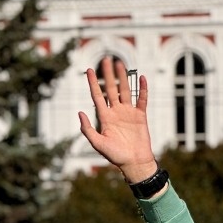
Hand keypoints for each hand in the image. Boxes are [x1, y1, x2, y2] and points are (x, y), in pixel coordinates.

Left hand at [78, 58, 157, 184]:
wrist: (134, 162)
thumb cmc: (115, 156)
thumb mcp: (98, 143)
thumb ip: (88, 129)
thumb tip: (80, 112)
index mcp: (105, 117)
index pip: (98, 96)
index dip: (93, 83)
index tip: (89, 70)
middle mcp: (116, 112)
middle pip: (111, 89)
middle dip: (108, 75)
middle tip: (106, 59)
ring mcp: (128, 113)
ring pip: (125, 91)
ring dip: (123, 77)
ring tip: (120, 63)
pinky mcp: (140, 116)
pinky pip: (141, 99)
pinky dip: (142, 89)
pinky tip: (141, 78)